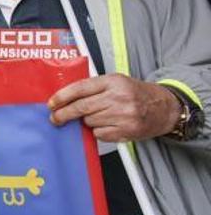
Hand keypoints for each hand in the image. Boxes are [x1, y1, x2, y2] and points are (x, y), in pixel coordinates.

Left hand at [48, 74, 180, 141]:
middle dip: (63, 114)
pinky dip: (98, 131)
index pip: (80, 88)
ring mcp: (123, 115)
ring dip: (86, 121)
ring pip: (89, 121)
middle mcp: (118, 97)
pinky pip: (99, 134)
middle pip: (81, 107)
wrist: (164, 108)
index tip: (51, 103)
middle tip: (55, 118)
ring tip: (98, 116)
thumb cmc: (136, 94)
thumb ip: (93, 88)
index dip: (62, 97)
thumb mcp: (115, 82)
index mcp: (113, 81)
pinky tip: (108, 125)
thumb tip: (65, 98)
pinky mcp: (126, 130)